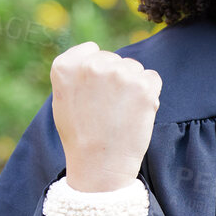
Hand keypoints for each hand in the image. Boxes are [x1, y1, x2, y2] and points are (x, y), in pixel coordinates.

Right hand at [49, 40, 161, 192]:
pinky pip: (152, 78)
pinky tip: (136, 113)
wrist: (99, 166)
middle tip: (108, 109)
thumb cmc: (80, 136)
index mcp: (66, 66)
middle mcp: (91, 65)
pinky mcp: (143, 86)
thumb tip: (95, 52)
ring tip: (121, 114)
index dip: (97, 72)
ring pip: (134, 68)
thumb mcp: (62, 99)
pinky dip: (150, 94)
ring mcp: (119, 74)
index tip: (94, 94)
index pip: (92, 50)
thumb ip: (75, 72)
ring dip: (133, 86)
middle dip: (116, 79)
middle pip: (114, 59)